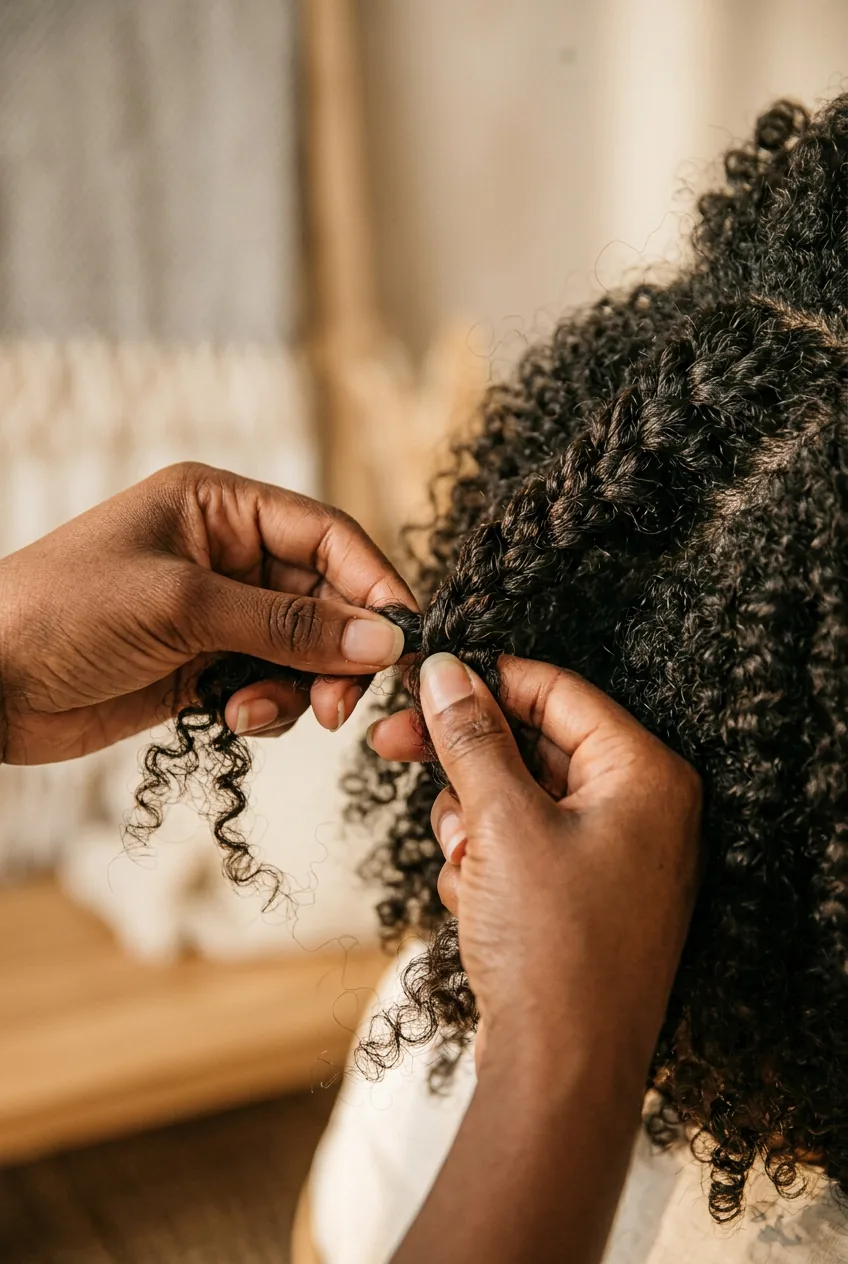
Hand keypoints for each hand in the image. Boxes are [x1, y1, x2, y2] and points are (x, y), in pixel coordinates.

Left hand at [0, 463, 414, 764]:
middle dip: (338, 651)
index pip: (327, 537)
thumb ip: (288, 627)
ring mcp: (215, 613)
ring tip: (262, 714)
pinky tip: (232, 718)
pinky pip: (268, 684)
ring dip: (300, 687)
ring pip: (302, 650)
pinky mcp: (202, 666)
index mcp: (220, 507)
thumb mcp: (183, 607)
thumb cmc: (63, 612)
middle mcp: (226, 555)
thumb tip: (384, 640)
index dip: (372, 583)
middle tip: (339, 704)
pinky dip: (266, 707)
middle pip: (325, 599)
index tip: (404, 639)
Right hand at [369, 653, 701, 1072]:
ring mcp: (613, 857)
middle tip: (390, 744)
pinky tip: (475, 903)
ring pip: (515, 798)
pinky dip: (485, 865)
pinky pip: (519, 847)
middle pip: (532, 744)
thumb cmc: (554, 949)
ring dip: (471, 823)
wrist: (561, 1074)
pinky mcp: (583, 897)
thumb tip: (446, 670)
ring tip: (464, 863)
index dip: (483, 680)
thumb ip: (471, 739)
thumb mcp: (502, 824)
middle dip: (465, 762)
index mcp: (645, 776)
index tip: (419, 678)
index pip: (556, 692)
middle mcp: (640, 810)